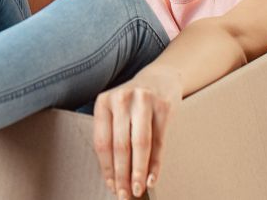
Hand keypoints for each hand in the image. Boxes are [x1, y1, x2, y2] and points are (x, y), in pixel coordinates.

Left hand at [93, 69, 180, 198]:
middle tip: (124, 195)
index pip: (102, 141)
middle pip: (120, 145)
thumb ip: (113, 135)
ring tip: (137, 190)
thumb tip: (114, 175)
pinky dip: (155, 164)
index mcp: (103, 102)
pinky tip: (152, 178)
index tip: (111, 186)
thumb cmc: (134, 101)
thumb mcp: (117, 110)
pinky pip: (159, 142)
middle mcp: (122, 99)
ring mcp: (144, 101)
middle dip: (122, 174)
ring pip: (140, 145)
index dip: (106, 167)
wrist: (161, 77)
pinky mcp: (164, 107)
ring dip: (138, 172)